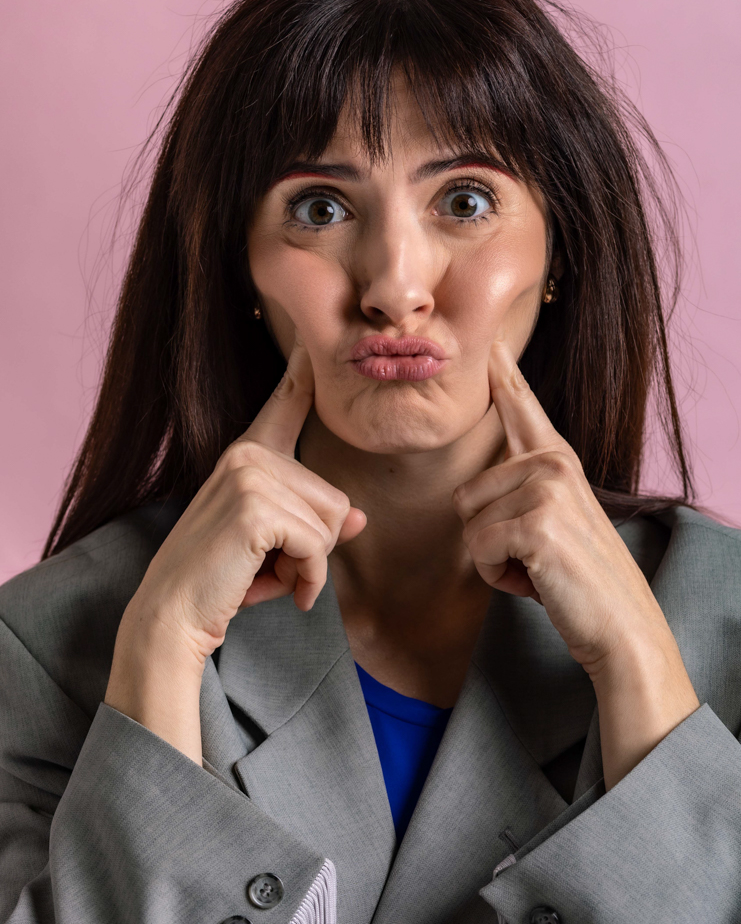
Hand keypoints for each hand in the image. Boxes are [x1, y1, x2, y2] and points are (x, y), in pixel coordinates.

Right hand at [105, 335, 365, 759]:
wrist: (171, 617)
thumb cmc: (220, 581)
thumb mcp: (274, 547)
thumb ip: (314, 524)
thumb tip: (359, 519)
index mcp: (247, 453)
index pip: (286, 402)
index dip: (303, 369)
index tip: (310, 333)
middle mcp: (248, 454)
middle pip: (334, 499)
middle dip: (314, 548)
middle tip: (267, 568)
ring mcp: (250, 477)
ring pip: (330, 524)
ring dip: (309, 566)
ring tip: (265, 576)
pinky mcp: (256, 508)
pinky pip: (317, 547)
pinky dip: (307, 579)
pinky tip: (277, 592)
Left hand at [452, 338, 699, 786]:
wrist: (623, 628)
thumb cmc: (581, 581)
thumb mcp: (556, 520)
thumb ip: (524, 490)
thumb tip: (477, 489)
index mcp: (558, 459)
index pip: (521, 406)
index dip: (502, 373)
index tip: (490, 339)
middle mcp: (552, 463)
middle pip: (466, 495)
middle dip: (489, 539)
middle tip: (538, 559)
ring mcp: (546, 489)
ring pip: (469, 526)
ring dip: (494, 561)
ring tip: (541, 568)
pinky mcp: (536, 524)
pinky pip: (478, 550)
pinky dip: (498, 578)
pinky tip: (538, 582)